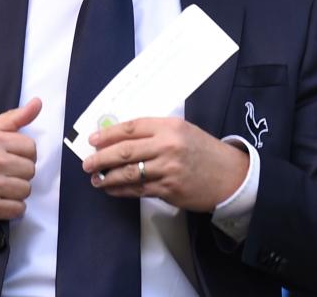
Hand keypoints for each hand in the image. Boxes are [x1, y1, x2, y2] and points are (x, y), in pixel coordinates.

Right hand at [0, 98, 40, 227]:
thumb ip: (12, 119)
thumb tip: (37, 103)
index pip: (30, 147)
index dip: (24, 154)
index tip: (12, 157)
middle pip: (30, 170)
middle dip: (20, 173)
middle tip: (5, 173)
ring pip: (26, 190)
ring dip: (16, 191)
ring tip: (2, 187)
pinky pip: (18, 209)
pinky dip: (12, 208)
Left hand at [82, 117, 248, 212]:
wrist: (230, 176)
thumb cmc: (203, 151)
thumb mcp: (182, 131)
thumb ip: (154, 131)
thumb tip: (118, 138)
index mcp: (169, 127)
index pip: (131, 128)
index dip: (108, 134)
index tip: (92, 140)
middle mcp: (167, 146)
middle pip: (124, 151)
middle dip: (100, 158)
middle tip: (86, 163)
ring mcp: (167, 169)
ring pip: (128, 173)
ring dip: (107, 177)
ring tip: (95, 178)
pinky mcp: (169, 190)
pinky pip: (138, 190)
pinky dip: (120, 190)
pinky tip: (111, 188)